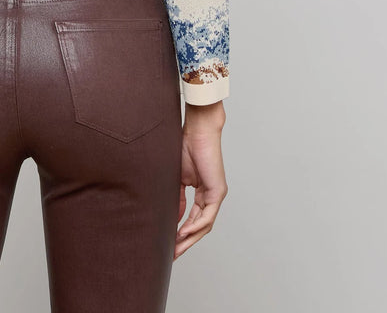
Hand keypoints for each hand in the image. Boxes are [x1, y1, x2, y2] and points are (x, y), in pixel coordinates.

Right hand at [174, 100, 227, 258]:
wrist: (198, 130)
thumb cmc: (186, 146)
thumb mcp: (177, 178)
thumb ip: (176, 198)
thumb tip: (172, 218)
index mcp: (202, 193)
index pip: (192, 219)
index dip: (180, 233)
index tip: (168, 244)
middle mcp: (211, 197)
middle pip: (199, 227)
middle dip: (185, 242)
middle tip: (172, 256)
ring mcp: (216, 195)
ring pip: (204, 225)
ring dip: (190, 239)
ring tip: (176, 249)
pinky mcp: (218, 191)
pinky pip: (207, 215)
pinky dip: (195, 225)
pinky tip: (183, 233)